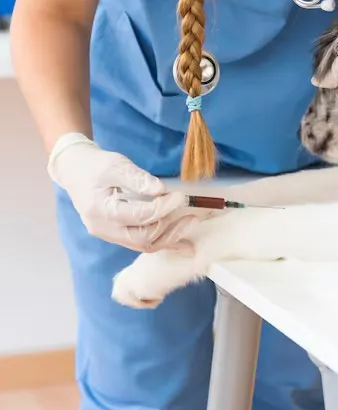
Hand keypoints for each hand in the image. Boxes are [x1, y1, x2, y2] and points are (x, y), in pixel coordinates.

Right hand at [48, 134, 196, 252]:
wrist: (75, 171)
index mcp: (102, 210)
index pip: (140, 216)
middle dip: (171, 228)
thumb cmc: (95, 165)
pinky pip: (140, 242)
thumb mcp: (115, 164)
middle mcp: (104, 229)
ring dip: (170, 238)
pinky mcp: (116, 234)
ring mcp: (109, 235)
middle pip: (143, 238)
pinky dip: (162, 241)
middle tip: (192, 215)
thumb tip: (161, 190)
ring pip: (143, 244)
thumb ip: (138, 178)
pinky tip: (183, 244)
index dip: (164, 208)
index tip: (181, 197)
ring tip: (190, 225)